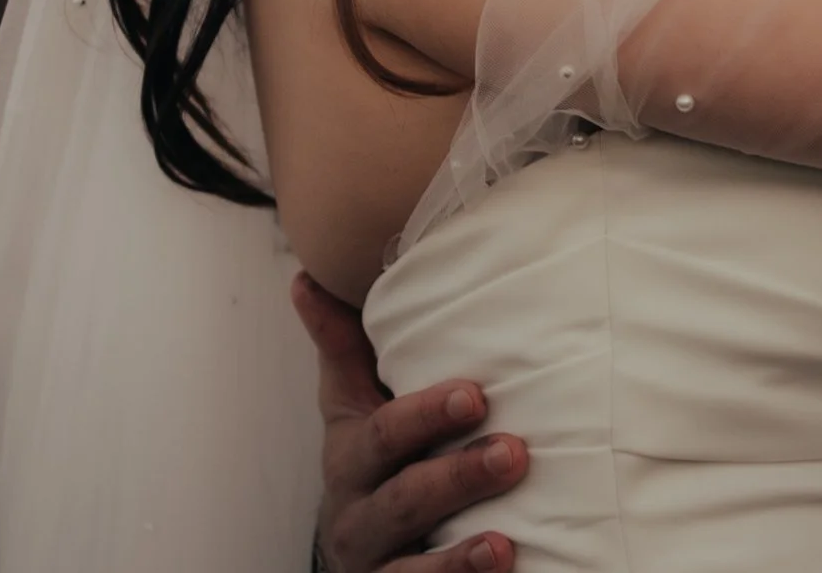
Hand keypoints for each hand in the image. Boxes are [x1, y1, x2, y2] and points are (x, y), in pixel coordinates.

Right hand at [293, 273, 527, 572]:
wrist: (364, 541)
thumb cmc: (374, 452)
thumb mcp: (353, 400)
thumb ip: (342, 344)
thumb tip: (308, 277)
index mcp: (352, 454)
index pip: (384, 433)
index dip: (426, 416)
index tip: (475, 394)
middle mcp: (358, 512)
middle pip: (404, 497)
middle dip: (457, 476)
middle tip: (514, 453)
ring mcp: (376, 563)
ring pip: (411, 564)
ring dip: (459, 555)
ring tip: (503, 543)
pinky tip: (499, 568)